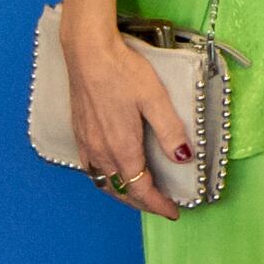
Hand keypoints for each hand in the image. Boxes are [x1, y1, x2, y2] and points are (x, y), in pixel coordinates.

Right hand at [64, 13, 194, 219]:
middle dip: (142, 203)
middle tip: (161, 207)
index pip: (141, 189)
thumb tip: (184, 158)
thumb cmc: (122, 71)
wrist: (88, 52)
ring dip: (122, 193)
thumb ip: (170, 131)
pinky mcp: (79, 132)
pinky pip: (91, 168)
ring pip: (104, 182)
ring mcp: (87, 143)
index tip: (173, 212)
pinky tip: (111, 172)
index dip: (158, 204)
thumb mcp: (155, 99)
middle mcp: (101, 151)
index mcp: (122, 148)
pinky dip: (105, 179)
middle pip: (121, 190)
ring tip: (140, 195)